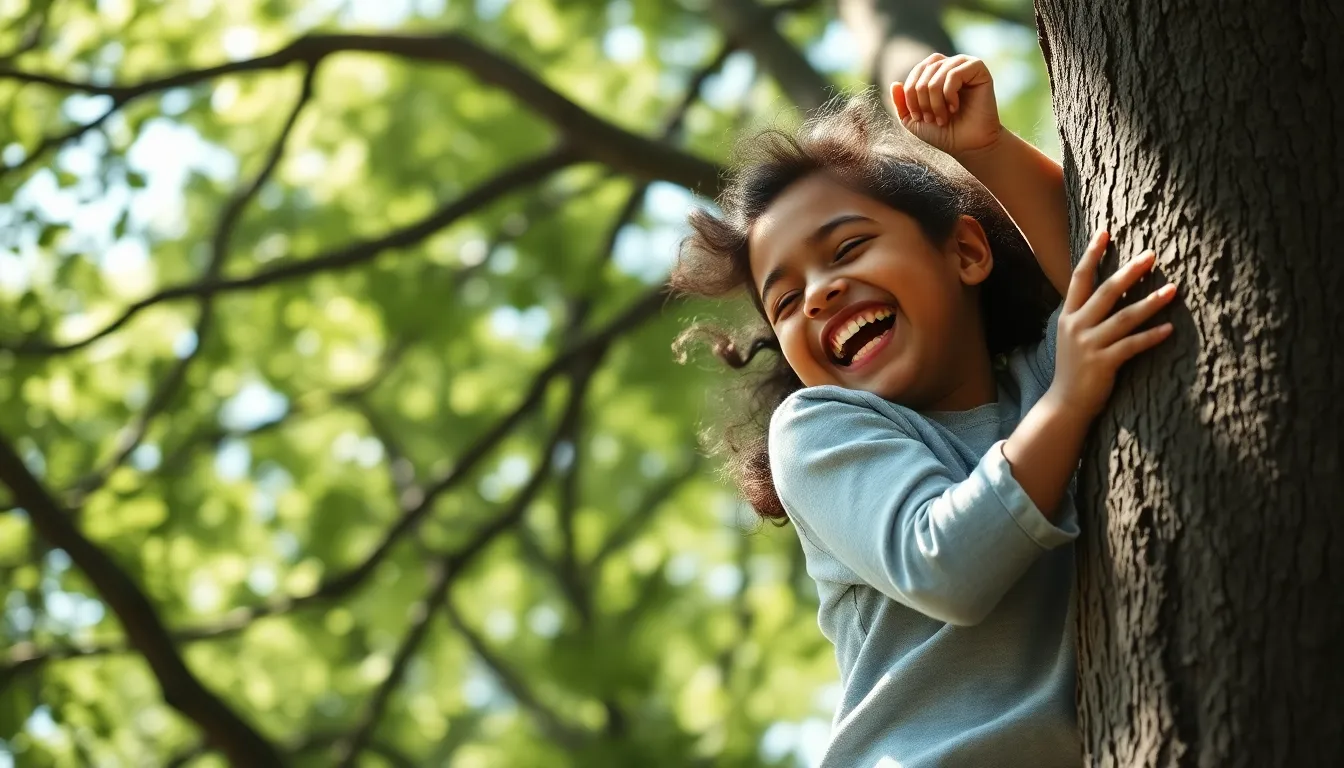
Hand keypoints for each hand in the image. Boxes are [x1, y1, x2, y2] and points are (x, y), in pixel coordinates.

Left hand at [891, 54, 1000, 156]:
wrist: (968, 145)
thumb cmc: (943, 132)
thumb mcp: (913, 120)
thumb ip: (901, 103)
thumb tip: (894, 83)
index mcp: (936, 71)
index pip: (916, 71)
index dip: (910, 94)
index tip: (918, 117)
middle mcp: (950, 64)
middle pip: (925, 70)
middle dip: (921, 98)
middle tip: (930, 119)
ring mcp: (965, 64)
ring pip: (938, 71)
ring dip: (934, 100)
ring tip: (941, 118)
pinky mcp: (979, 69)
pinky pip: (955, 73)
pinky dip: (949, 94)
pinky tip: (954, 108)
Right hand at [1047, 230, 1176, 418]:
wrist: (1065, 403)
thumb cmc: (1075, 367)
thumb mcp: (1072, 335)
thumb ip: (1086, 313)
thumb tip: (1111, 289)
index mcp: (1068, 316)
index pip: (1079, 278)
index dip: (1092, 254)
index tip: (1105, 232)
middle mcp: (1077, 326)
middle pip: (1106, 292)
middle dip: (1130, 271)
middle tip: (1151, 255)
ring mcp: (1089, 345)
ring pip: (1124, 317)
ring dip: (1150, 302)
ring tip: (1173, 289)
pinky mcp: (1103, 363)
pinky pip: (1132, 346)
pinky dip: (1151, 336)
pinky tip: (1169, 328)